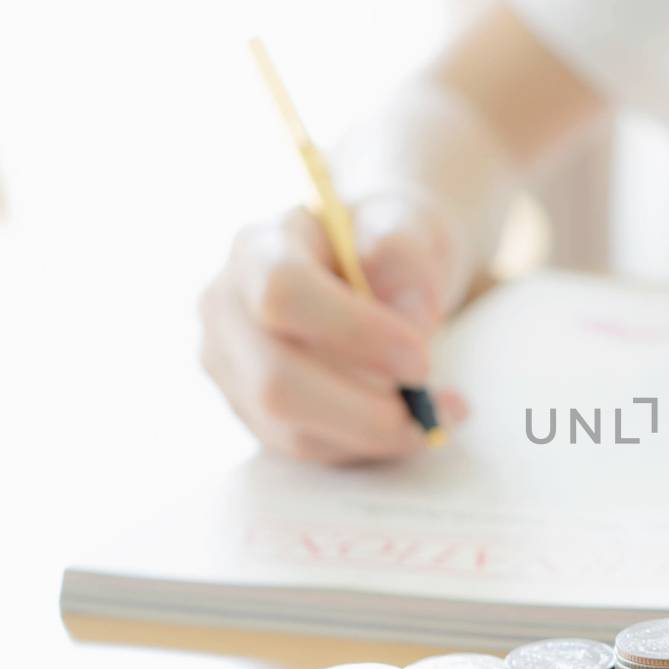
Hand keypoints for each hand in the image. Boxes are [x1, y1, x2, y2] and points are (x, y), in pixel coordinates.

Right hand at [200, 195, 473, 462]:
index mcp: (260, 248)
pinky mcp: (254, 410)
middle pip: (274, 382)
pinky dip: (369, 444)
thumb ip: (407, 252)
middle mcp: (227, 310)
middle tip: (433, 403)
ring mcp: (232, 366)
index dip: (353, 333)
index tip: (420, 359)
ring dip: (375, 433)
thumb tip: (411, 320)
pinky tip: (414, 421)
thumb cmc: (385, 242)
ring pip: (290, 428)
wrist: (373, 264)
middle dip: (363, 408)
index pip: (282, 292)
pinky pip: (309, 446)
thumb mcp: (409, 222)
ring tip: (441, 411)